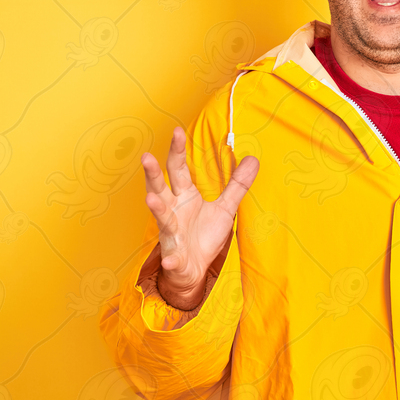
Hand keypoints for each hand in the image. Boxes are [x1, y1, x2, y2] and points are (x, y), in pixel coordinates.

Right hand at [142, 126, 259, 309]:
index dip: (177, 151)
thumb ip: (237, 184)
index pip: (177, 168)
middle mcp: (172, 211)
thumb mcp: (226, 207)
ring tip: (151, 200)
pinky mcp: (175, 257)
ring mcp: (171, 233)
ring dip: (156, 209)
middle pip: (160, 188)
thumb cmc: (203, 234)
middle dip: (153, 174)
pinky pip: (172, 258)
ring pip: (161, 219)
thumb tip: (253, 158)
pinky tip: (170, 261)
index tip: (177, 131)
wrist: (194, 268)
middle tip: (146, 157)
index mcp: (183, 196)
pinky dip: (171, 259)